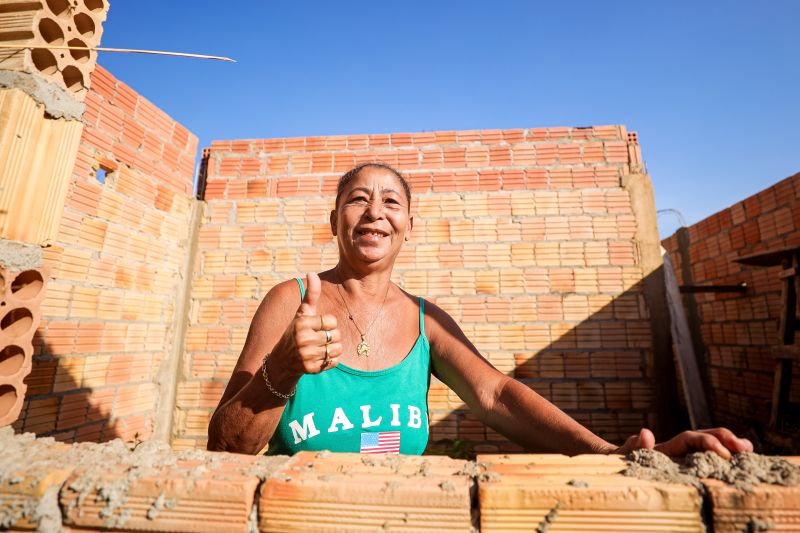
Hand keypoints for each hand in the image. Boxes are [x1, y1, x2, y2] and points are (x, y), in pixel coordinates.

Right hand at [273, 273, 341, 375]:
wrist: (282, 361)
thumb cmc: (296, 332)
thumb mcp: (302, 313)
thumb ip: (310, 294)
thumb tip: (312, 273)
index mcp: (302, 323)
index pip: (332, 321)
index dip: (327, 324)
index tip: (316, 327)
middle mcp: (303, 339)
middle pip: (336, 335)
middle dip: (331, 337)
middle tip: (317, 339)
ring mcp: (306, 355)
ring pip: (337, 349)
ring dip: (332, 349)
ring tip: (319, 348)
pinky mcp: (311, 369)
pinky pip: (334, 362)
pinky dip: (330, 360)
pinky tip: (319, 358)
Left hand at [615, 427, 753, 458]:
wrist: (616, 464)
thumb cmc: (621, 460)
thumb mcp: (624, 454)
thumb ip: (635, 445)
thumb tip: (645, 432)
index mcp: (667, 446)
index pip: (691, 439)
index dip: (708, 443)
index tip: (723, 453)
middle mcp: (678, 448)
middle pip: (705, 436)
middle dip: (725, 439)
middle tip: (745, 447)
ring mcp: (684, 457)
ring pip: (710, 446)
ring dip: (729, 446)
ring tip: (748, 451)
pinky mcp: (687, 468)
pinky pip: (708, 462)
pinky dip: (724, 460)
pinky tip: (741, 464)